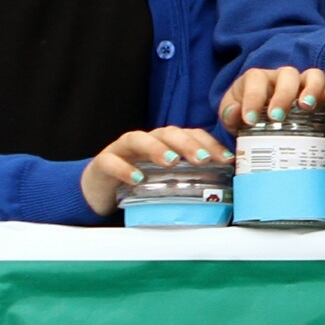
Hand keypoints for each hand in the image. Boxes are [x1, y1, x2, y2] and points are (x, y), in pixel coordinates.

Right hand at [82, 125, 224, 217]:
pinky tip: (137, 178)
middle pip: (168, 133)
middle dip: (187, 144)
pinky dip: (124, 169)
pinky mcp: (102, 162)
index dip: (209, 143)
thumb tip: (225, 191)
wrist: (98, 190)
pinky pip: (111, 161)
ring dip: (157, 148)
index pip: (190, 135)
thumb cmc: (137, 183)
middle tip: (203, 159)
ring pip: (138, 139)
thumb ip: (189, 179)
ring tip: (172, 162)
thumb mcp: (166, 180)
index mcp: (165, 143)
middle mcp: (146, 141)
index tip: (227, 159)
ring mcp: (122, 149)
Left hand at [220, 66, 324, 134]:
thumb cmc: (244, 116)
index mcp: (258, 79)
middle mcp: (282, 78)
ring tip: (306, 107)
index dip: (252, 97)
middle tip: (276, 116)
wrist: (259, 124)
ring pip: (313, 76)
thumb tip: (236, 113)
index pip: (256, 80)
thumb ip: (229, 114)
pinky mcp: (321, 97)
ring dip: (312, 90)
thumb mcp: (231, 115)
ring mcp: (303, 85)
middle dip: (283, 95)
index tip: (249, 119)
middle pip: (288, 74)